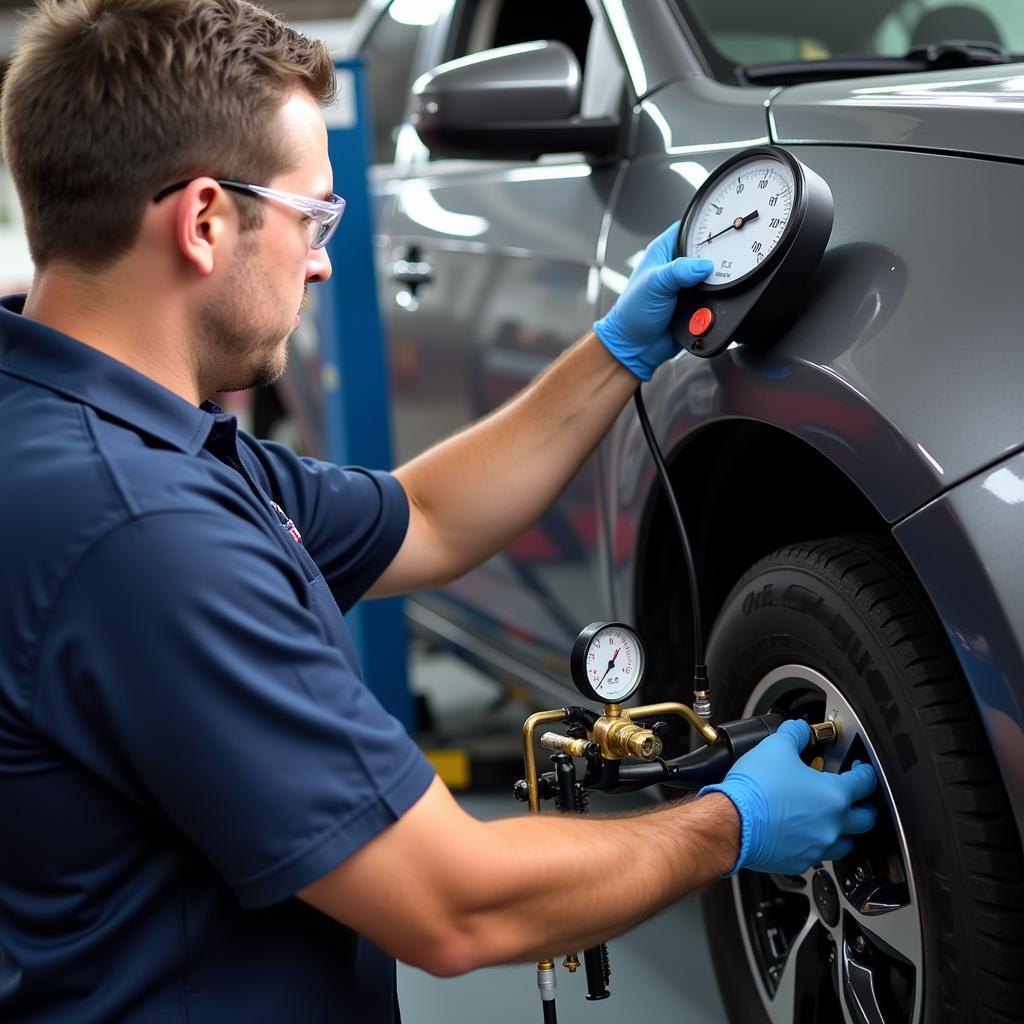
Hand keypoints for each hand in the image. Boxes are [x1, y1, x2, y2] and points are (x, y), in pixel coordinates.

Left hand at [593, 222, 713, 380]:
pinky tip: (719, 298)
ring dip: (720, 279)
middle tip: (731, 256)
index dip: (707, 223)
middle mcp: (678, 265)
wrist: (636, 346)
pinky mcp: (697, 302)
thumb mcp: (653, 285)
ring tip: (725, 279)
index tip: (725, 224)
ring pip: (715, 274)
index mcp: (665, 251)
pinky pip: (716, 296)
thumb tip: (704, 265)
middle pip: (709, 250)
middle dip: (719, 254)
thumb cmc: (633, 313)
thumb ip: (678, 271)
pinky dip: (719, 298)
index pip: (691, 227)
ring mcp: (689, 284)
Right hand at [699, 719, 877, 875]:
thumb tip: (799, 729)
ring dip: (844, 830)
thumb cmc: (755, 790)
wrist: (731, 823)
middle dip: (864, 806)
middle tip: (856, 798)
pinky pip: (818, 855)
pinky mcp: (800, 861)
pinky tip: (803, 833)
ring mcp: (817, 846)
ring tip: (831, 819)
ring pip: (846, 843)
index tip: (861, 769)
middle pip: (866, 819)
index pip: (865, 782)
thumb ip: (794, 734)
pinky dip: (816, 844)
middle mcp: (832, 825)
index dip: (866, 772)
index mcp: (834, 796)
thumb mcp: (775, 747)